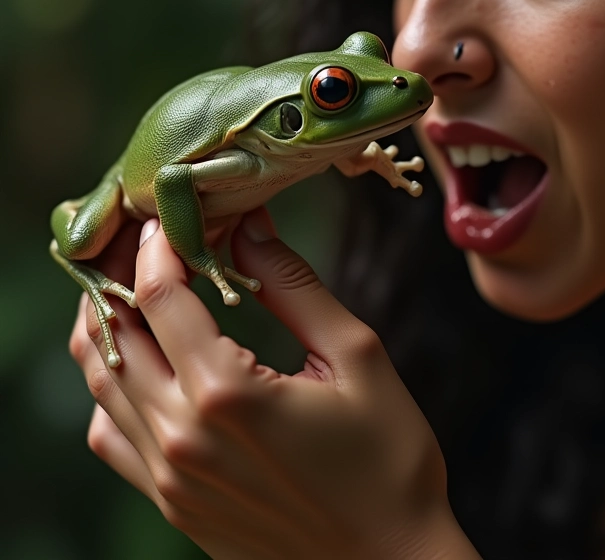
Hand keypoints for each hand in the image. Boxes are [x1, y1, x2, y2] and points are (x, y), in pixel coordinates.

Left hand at [69, 209, 477, 559]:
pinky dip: (111, 386)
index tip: (168, 217)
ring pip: (101, 383)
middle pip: (112, 334)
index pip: (160, 296)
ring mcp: (168, 478)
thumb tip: (250, 228)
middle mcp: (181, 437)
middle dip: (117, 274)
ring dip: (108, 325)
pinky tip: (144, 364)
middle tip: (139, 240)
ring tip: (135, 288)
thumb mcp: (356, 356)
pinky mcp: (172, 504)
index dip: (156, 245)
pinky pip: (110, 434)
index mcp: (227, 392)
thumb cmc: (387, 460)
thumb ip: (294, 286)